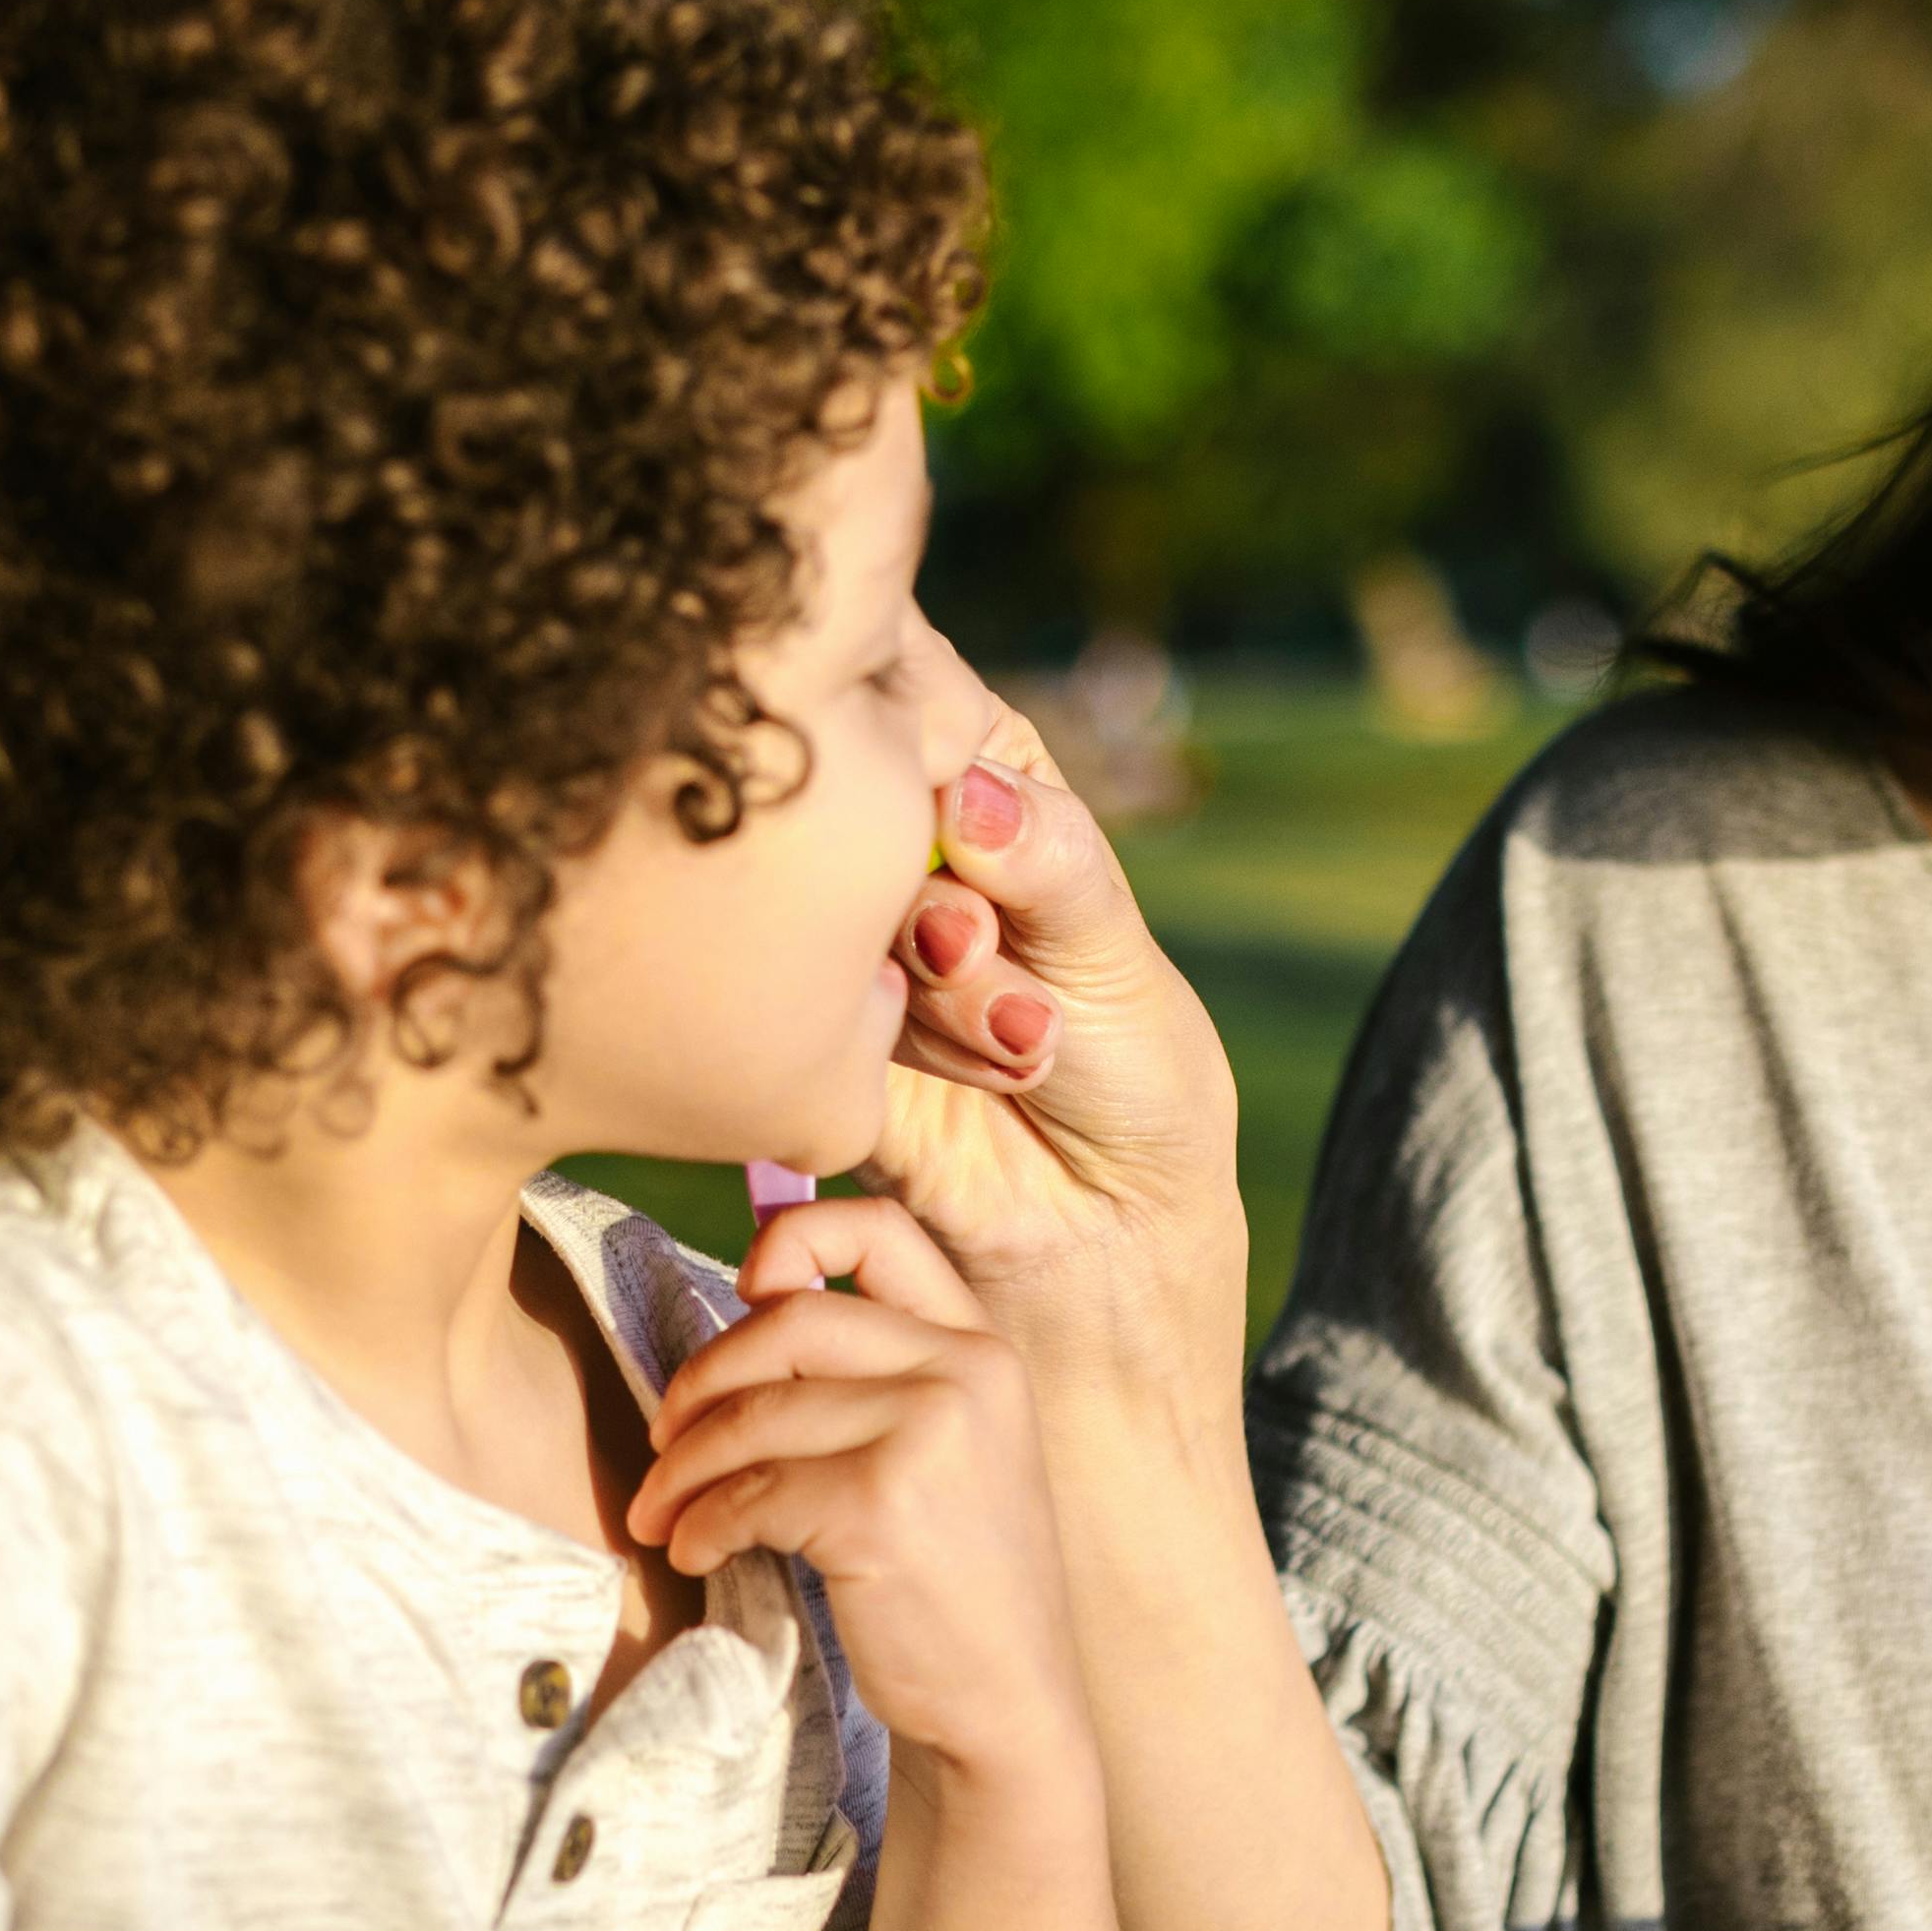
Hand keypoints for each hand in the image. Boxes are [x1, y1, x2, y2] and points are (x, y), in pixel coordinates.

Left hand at [629, 1195, 1097, 1795]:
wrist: (1009, 1704)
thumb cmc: (959, 1584)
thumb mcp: (955, 1450)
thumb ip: (882, 1377)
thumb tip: (744, 1316)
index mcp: (983, 1346)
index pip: (880, 1231)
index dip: (792, 1238)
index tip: (741, 1291)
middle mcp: (965, 1372)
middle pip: (790, 1322)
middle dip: (704, 1378)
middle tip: (664, 1439)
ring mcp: (927, 1434)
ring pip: (757, 1413)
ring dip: (684, 1466)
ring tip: (660, 1512)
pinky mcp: (879, 1506)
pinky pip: (752, 1492)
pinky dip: (703, 1522)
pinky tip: (693, 1550)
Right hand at [863, 640, 1243, 1391]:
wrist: (1101, 1238)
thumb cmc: (1136, 1076)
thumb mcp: (1117, 959)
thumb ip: (1050, 865)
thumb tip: (972, 795)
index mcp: (984, 785)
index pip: (912, 692)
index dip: (915, 730)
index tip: (959, 808)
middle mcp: (896, 850)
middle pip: (853, 799)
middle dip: (939, 890)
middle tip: (993, 952)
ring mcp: (837, 938)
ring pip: (830, 906)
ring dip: (938, 982)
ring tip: (1024, 1043)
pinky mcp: (795, 1024)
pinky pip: (805, 1003)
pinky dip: (896, 1041)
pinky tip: (979, 1072)